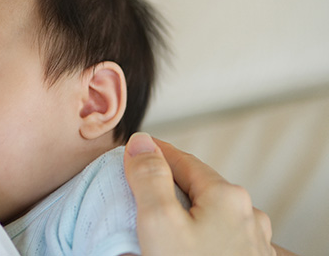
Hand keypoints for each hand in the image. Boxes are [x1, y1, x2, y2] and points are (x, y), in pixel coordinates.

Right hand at [123, 132, 291, 254]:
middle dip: (170, 186)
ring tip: (161, 224)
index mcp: (226, 195)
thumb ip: (149, 178)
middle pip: (199, 187)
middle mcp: (248, 214)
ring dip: (188, 214)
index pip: (181, 160)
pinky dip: (201, 237)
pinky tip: (188, 248)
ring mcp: (254, 242)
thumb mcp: (158, 222)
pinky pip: (221, 240)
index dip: (153, 154)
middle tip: (140, 189)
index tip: (132, 152)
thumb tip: (142, 142)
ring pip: (212, 215)